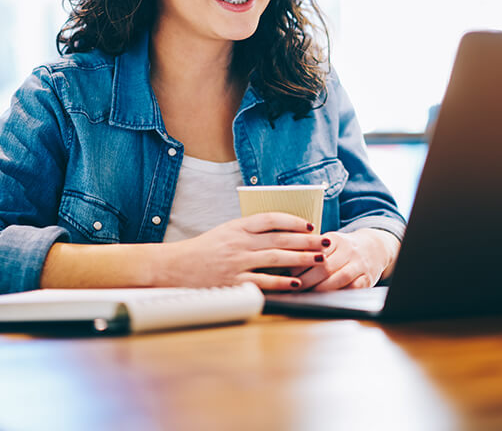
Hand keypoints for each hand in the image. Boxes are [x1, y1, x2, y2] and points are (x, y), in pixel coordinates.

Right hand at [166, 213, 326, 290]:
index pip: (272, 219)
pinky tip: (297, 282)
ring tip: (319, 260)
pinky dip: (282, 282)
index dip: (294, 221)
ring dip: (301, 259)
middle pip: (280, 239)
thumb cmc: (204, 249)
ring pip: (276, 258)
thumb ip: (251, 231)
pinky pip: (264, 281)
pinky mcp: (234, 282)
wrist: (176, 266)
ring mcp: (237, 262)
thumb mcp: (226, 231)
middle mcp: (239, 242)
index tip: (310, 225)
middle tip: (325, 242)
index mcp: (238, 226)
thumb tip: (284, 233)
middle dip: (306, 241)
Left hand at [297, 228, 400, 291]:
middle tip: (294, 288)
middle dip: (307, 280)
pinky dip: (338, 294)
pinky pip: (353, 288)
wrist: (374, 247)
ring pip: (339, 278)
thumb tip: (285, 264)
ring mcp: (359, 265)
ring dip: (320, 289)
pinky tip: (326, 299)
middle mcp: (349, 251)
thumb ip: (310, 250)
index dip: (300, 264)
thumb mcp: (329, 243)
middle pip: (325, 267)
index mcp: (335, 239)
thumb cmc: (344, 248)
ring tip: (306, 295)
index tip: (288, 273)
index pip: (315, 252)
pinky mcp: (367, 279)